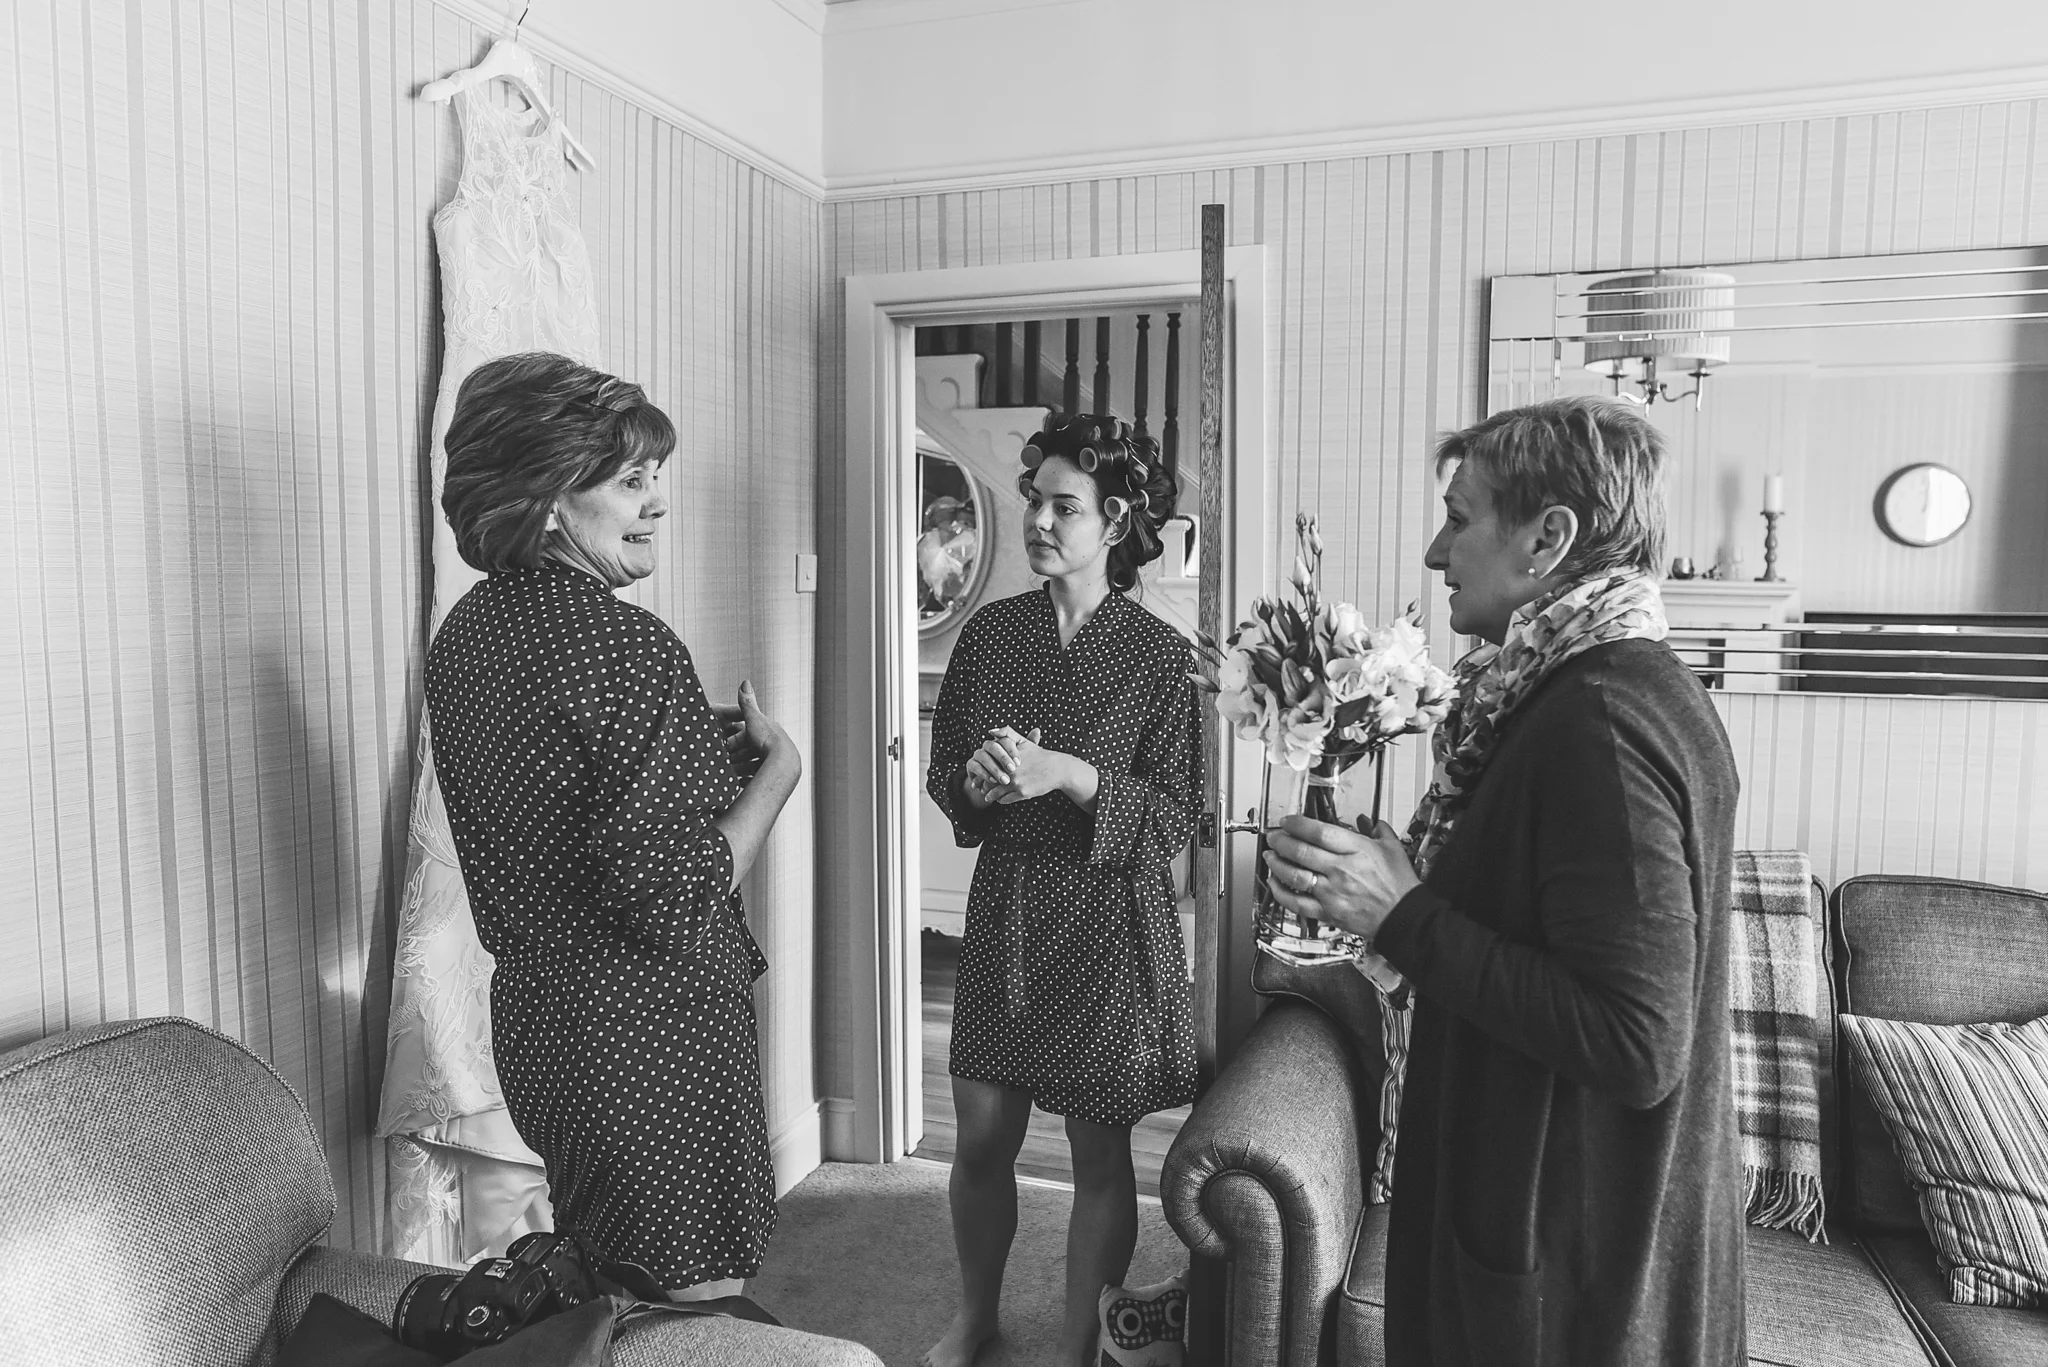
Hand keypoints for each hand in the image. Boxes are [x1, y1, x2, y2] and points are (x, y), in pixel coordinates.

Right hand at [713, 680, 794, 781]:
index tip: (723, 748)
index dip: (733, 742)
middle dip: (735, 756)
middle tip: (723, 762)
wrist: (783, 764)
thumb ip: (747, 702)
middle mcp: (771, 746)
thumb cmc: (770, 741)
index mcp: (767, 731)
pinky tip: (737, 783)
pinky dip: (746, 780)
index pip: (745, 735)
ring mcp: (772, 762)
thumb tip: (745, 682)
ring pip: (750, 765)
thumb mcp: (754, 718)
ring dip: (739, 768)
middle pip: (747, 751)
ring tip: (728, 773)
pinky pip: (755, 779)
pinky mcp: (771, 776)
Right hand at [962, 728, 1024, 805]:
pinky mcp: (970, 765)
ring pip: (983, 756)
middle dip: (1002, 758)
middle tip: (1012, 770)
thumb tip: (1037, 730)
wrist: (995, 784)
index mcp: (1000, 741)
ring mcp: (978, 754)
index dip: (1011, 750)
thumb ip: (1029, 745)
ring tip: (1004, 780)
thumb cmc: (1011, 769)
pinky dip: (984, 774)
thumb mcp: (1021, 758)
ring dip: (994, 768)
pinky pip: (975, 766)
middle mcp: (988, 745)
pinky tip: (993, 781)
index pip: (1004, 739)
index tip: (1019, 762)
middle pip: (993, 746)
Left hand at [986, 727, 1073, 804]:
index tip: (980, 774)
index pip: (987, 766)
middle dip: (984, 785)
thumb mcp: (1023, 741)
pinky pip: (1005, 799)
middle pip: (989, 780)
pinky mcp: (1022, 793)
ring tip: (988, 796)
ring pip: (995, 792)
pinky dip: (1000, 800)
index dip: (982, 771)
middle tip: (980, 787)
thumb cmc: (1039, 754)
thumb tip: (990, 731)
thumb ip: (1006, 733)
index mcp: (1008, 757)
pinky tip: (999, 799)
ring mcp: (1016, 782)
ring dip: (990, 795)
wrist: (1057, 768)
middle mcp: (1010, 770)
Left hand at [1262, 815, 1420, 941]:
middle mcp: (1341, 870)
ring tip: (1270, 855)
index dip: (1297, 824)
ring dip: (1276, 863)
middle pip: (1301, 851)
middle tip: (1273, 836)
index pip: (1319, 832)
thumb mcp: (1393, 848)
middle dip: (1281, 841)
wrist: (1404, 918)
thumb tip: (1365, 820)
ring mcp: (1332, 892)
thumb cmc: (1399, 886)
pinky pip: (1296, 903)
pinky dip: (1280, 892)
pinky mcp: (1328, 912)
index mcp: (1357, 850)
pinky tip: (1274, 883)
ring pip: (1294, 875)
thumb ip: (1377, 830)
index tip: (1287, 821)